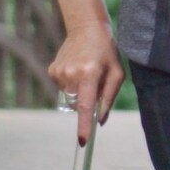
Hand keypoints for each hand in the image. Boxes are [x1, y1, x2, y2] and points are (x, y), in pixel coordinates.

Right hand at [48, 23, 123, 144]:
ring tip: (86, 71)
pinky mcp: (52, 70)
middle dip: (87, 101)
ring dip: (79, 91)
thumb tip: (99, 121)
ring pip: (70, 97)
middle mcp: (71, 74)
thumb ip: (109, 98)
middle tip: (95, 82)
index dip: (84, 125)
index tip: (83, 141)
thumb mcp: (117, 73)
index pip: (85, 106)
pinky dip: (71, 84)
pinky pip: (63, 88)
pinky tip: (76, 68)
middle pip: (78, 104)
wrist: (86, 28)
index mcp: (89, 74)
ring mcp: (59, 72)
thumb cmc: (107, 52)